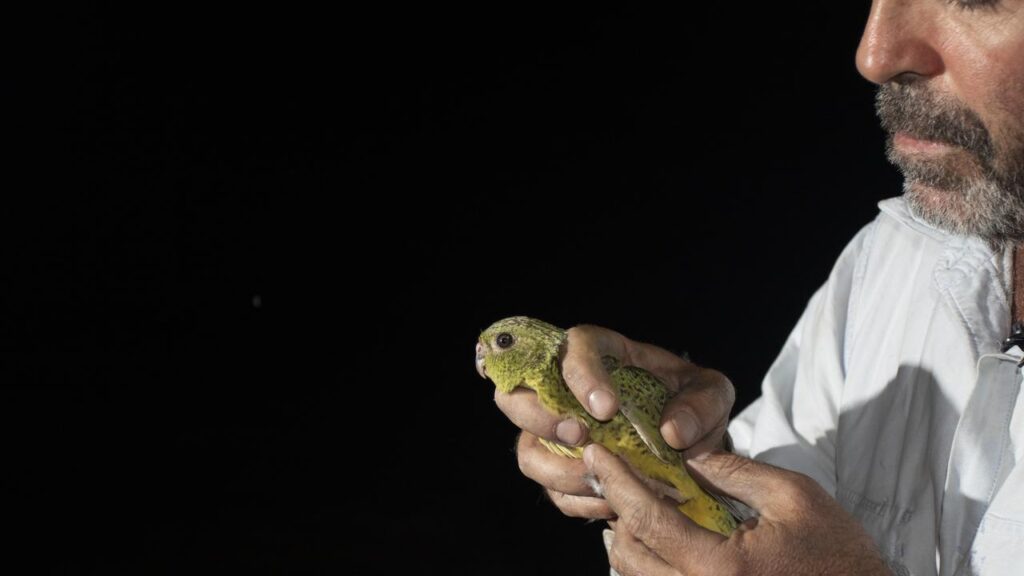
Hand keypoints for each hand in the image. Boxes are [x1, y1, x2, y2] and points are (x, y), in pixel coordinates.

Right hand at [494, 324, 734, 518]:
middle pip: (516, 395)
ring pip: (527, 451)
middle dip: (542, 420)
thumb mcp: (712, 393)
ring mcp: (555, 434)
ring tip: (602, 481)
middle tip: (583, 438)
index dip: (580, 376)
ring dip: (558, 470)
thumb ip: (702, 403)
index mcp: (601, 353)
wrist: (690, 440)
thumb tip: (674, 433)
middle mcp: (563, 389)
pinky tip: (611, 503)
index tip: (606, 408)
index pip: (573, 348)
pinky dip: (577, 500)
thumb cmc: (692, 403)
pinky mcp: (561, 470)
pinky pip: (550, 490)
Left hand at [585, 444, 890, 575]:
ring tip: (631, 506)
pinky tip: (657, 540)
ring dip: (628, 541)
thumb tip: (686, 454)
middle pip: (629, 555)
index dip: (616, 482)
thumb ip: (735, 471)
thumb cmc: (838, 555)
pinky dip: (648, 564)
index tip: (597, 456)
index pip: (647, 519)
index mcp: (720, 567)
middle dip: (616, 511)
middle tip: (612, 477)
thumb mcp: (795, 497)